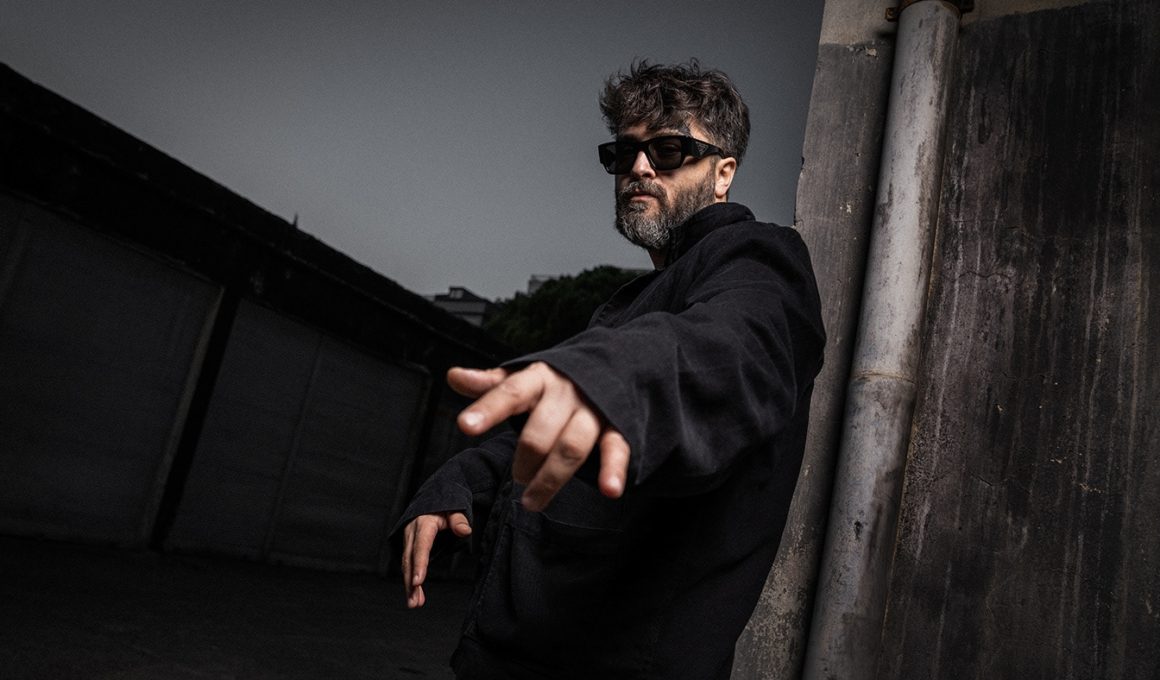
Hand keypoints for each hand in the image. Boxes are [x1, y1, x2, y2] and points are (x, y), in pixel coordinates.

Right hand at [401, 511, 470, 608]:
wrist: (433, 498)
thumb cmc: (445, 504)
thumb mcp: (455, 508)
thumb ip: (459, 520)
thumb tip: (465, 531)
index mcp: (423, 523)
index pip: (421, 546)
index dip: (419, 564)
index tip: (418, 581)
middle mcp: (412, 533)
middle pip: (410, 559)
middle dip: (411, 582)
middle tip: (414, 601)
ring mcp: (409, 540)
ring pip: (407, 565)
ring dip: (409, 585)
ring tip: (414, 603)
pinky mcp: (410, 547)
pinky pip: (409, 565)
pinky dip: (410, 580)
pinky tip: (415, 595)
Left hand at [448, 363, 630, 511]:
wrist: (611, 367)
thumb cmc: (555, 384)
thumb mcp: (522, 379)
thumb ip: (489, 384)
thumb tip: (452, 376)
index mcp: (539, 379)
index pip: (509, 393)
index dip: (487, 410)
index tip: (464, 426)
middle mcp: (566, 393)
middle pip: (540, 431)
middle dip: (524, 461)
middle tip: (517, 477)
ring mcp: (593, 411)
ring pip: (571, 447)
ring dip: (550, 479)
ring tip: (531, 501)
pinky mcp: (616, 427)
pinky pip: (616, 448)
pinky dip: (613, 470)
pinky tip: (610, 490)